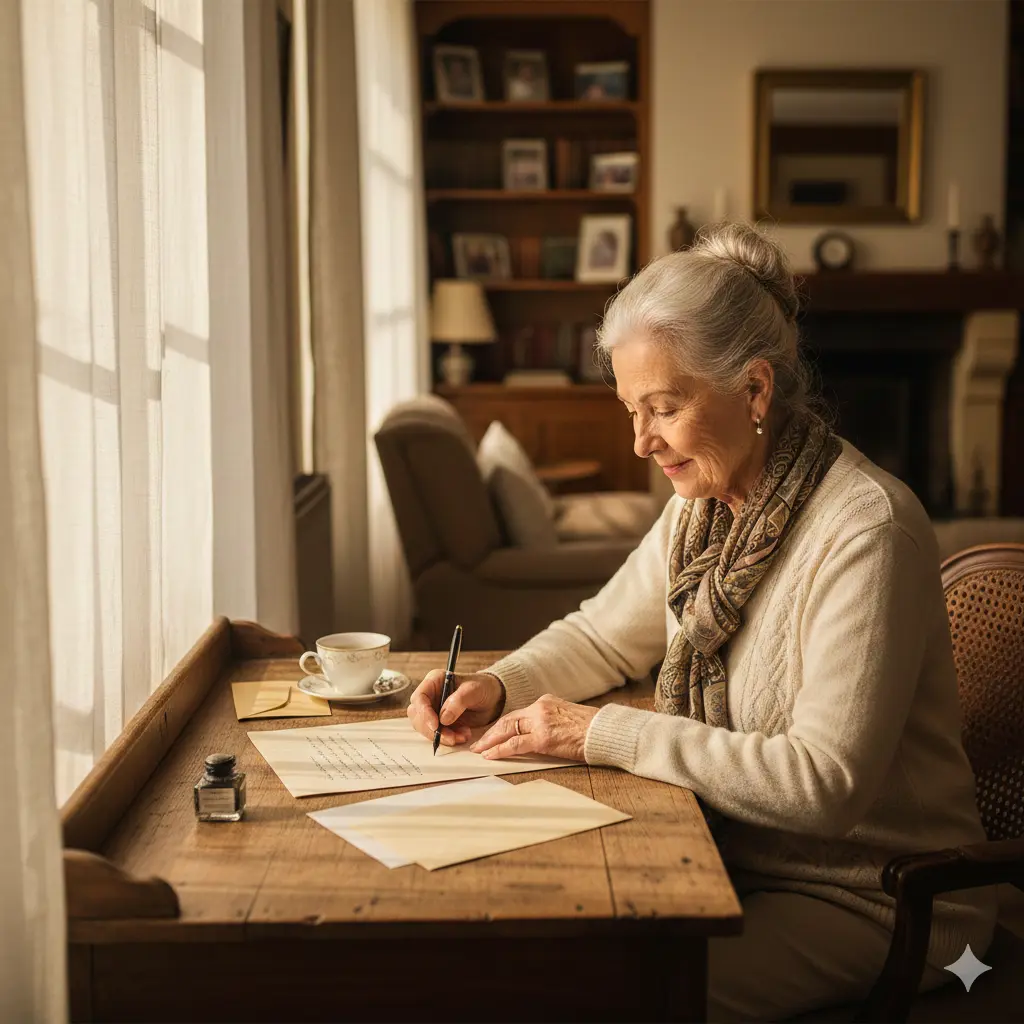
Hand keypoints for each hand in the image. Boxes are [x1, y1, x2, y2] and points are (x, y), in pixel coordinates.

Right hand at [407, 670, 504, 746]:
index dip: (424, 712)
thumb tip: (443, 718)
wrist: (493, 699)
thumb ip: (458, 701)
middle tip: (451, 737)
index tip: (435, 725)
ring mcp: (434, 709)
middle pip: (418, 715)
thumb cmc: (483, 688)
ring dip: (441, 736)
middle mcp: (431, 695)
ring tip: (462, 736)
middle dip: (432, 729)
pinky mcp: (440, 722)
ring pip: (425, 727)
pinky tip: (463, 735)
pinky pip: (437, 734)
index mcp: (434, 681)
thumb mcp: (474, 690)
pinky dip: (448, 738)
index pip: (419, 697)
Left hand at [470, 694, 598, 761]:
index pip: (517, 714)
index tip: (492, 733)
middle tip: (479, 742)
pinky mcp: (543, 738)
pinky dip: (500, 750)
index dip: (502, 725)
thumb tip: (538, 733)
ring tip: (480, 750)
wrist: (606, 731)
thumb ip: (550, 721)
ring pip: (507, 730)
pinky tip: (491, 756)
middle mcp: (540, 708)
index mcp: (546, 702)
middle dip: (491, 732)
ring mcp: (541, 722)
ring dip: (490, 741)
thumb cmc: (592, 729)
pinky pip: (515, 744)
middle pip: (507, 720)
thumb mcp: (567, 717)